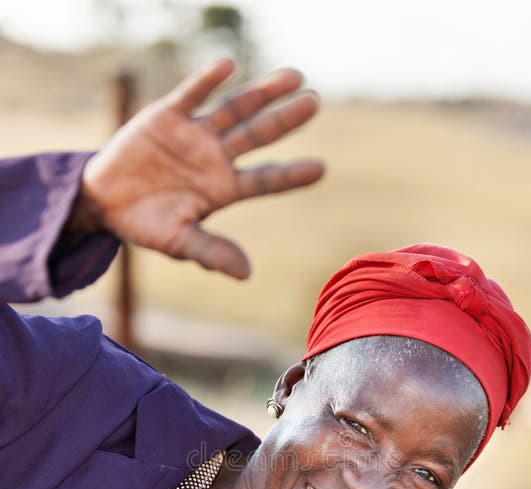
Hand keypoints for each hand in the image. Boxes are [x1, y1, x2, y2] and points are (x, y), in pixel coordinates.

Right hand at [69, 59, 323, 278]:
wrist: (105, 203)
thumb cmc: (146, 225)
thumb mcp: (179, 243)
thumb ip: (211, 252)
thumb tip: (246, 274)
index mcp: (223, 189)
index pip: (265, 180)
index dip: (291, 175)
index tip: (321, 169)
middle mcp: (215, 157)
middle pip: (258, 135)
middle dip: (285, 120)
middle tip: (315, 102)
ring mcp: (194, 134)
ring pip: (234, 109)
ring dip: (262, 93)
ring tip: (294, 76)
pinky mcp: (167, 116)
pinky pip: (191, 94)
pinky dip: (207, 80)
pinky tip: (228, 66)